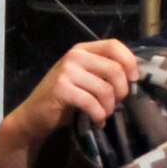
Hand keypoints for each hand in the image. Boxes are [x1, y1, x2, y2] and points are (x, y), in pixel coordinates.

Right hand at [0, 39, 139, 167]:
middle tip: (116, 104)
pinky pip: (91, 102)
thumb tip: (133, 75)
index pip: (114, 46)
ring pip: (105, 89)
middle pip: (114, 69)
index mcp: (82, 49)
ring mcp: (66, 72)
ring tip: (104, 114)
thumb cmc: (62, 99)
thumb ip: (102, 70)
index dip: (130, 62)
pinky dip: (99, 115)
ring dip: (109, 107)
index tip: (133, 80)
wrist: (33, 117)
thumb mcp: (83, 78)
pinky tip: (97, 121)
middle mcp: (74, 56)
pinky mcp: (60, 90)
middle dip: (121, 91)